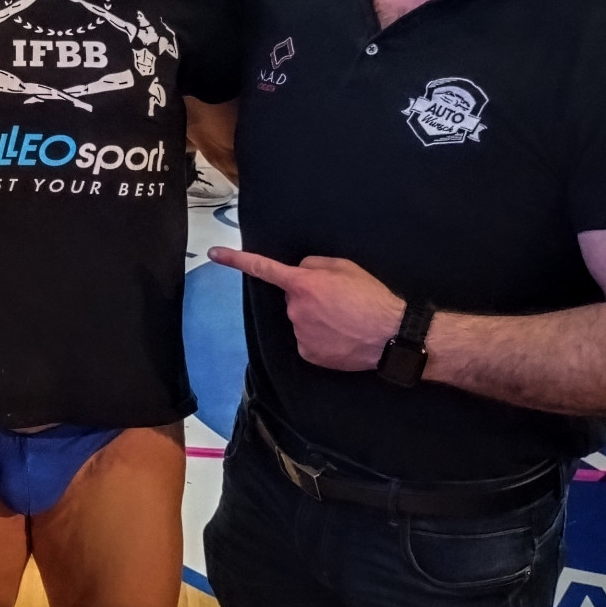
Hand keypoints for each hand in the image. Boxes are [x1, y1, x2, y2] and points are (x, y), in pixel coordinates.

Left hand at [208, 248, 406, 371]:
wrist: (391, 335)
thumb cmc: (371, 298)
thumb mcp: (346, 267)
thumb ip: (315, 265)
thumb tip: (300, 271)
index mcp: (303, 284)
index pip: (263, 268)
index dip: (236, 259)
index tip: (214, 253)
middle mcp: (295, 309)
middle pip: (293, 298)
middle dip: (309, 297)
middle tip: (339, 301)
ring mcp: (300, 333)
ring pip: (300, 320)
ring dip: (316, 318)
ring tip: (344, 320)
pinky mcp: (308, 353)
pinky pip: (307, 340)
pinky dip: (321, 338)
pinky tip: (341, 336)